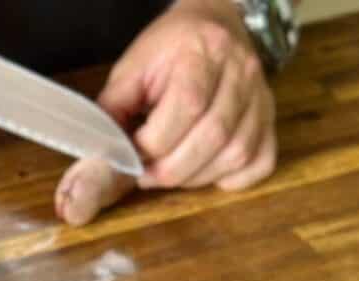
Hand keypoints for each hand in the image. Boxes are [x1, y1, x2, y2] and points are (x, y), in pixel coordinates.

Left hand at [55, 0, 275, 224]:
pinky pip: (260, 163)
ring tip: (171, 171)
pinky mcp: (270, 121)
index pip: (186, 107)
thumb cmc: (167, 52)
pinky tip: (206, 170)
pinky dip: (232, 179)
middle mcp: (240, 72)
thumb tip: (88, 173)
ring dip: (196, 177)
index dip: (153, 144)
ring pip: (236, 154)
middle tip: (147, 174)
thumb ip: (110, 118)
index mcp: (202, 51)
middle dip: (171, 169)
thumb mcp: (131, 72)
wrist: (216, 23)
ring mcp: (261, 98)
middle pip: (212, 137)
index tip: (133, 153)